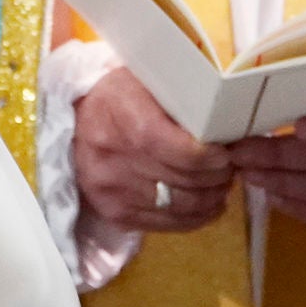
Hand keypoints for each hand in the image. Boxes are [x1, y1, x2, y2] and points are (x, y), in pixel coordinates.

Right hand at [74, 66, 235, 235]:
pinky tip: (207, 204)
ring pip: (181, 207)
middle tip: (229, 168)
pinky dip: (195, 218)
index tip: (226, 153)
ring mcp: (113, 191)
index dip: (211, 159)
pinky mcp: (115, 214)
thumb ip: (185, 102)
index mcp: (127, 118)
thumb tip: (229, 127)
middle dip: (218, 178)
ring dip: (211, 199)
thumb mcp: (148, 81)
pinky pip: (168, 225)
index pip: (182, 153)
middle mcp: (115, 159)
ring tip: (220, 184)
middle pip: (184, 181)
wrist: (75, 119)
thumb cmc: (121, 95)